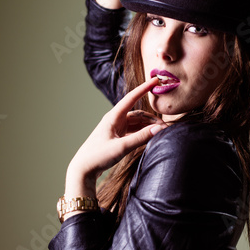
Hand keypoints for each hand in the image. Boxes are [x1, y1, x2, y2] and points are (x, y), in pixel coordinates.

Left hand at [64, 78, 165, 201]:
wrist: (83, 169)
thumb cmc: (98, 156)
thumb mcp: (121, 147)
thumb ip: (141, 138)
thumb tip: (159, 129)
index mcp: (113, 117)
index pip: (132, 98)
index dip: (144, 88)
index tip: (156, 80)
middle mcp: (115, 120)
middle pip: (138, 114)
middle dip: (152, 118)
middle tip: (166, 127)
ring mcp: (116, 129)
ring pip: (137, 123)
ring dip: (148, 127)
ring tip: (160, 133)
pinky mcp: (117, 137)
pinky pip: (133, 132)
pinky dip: (143, 133)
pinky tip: (150, 138)